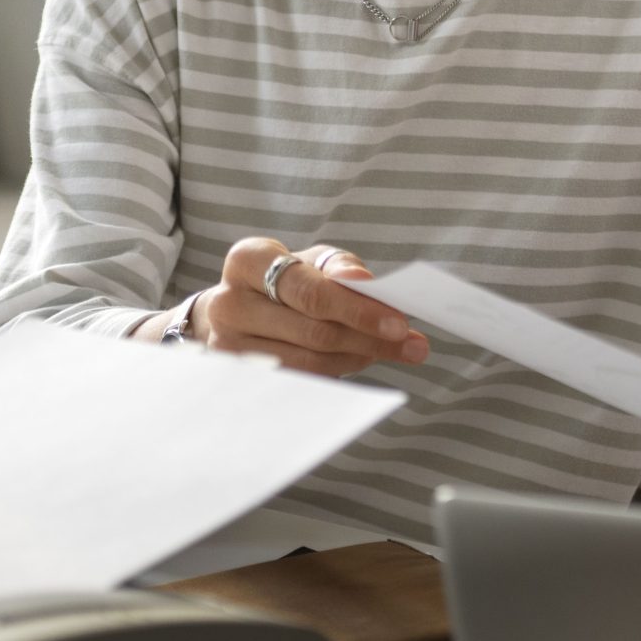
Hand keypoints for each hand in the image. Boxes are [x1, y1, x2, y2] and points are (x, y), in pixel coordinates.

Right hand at [192, 238, 429, 377]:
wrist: (234, 311)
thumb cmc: (283, 281)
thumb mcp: (310, 260)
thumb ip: (340, 267)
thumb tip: (364, 283)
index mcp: (248, 260)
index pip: (310, 291)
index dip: (357, 309)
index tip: (401, 323)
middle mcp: (228, 302)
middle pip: (313, 330)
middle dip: (370, 339)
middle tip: (413, 347)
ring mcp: (227, 345)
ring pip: (310, 361)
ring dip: (358, 357)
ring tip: (389, 350)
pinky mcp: (236, 378)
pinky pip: (299, 380)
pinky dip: (337, 370)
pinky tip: (358, 359)